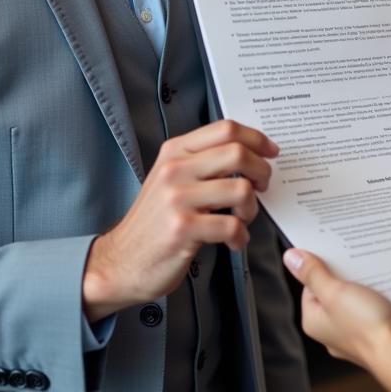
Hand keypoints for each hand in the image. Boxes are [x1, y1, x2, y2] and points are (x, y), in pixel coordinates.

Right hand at [82, 119, 277, 320]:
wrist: (119, 262)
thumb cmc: (154, 222)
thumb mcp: (170, 178)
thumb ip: (202, 161)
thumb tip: (248, 152)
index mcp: (175, 151)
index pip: (225, 129)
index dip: (256, 138)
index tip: (271, 152)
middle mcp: (175, 169)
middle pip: (237, 152)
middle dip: (262, 170)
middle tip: (263, 186)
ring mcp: (178, 198)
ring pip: (240, 189)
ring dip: (252, 208)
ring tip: (243, 219)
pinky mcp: (183, 228)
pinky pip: (232, 225)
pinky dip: (241, 236)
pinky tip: (234, 241)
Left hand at [283, 248, 390, 391]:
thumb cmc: (367, 330)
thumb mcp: (333, 293)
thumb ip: (313, 274)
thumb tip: (292, 258)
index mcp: (318, 321)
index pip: (311, 286)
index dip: (319, 265)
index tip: (329, 247)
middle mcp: (340, 325)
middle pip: (340, 286)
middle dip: (350, 267)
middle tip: (355, 247)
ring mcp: (366, 324)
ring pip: (367, 289)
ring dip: (375, 274)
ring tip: (378, 254)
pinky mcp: (390, 321)